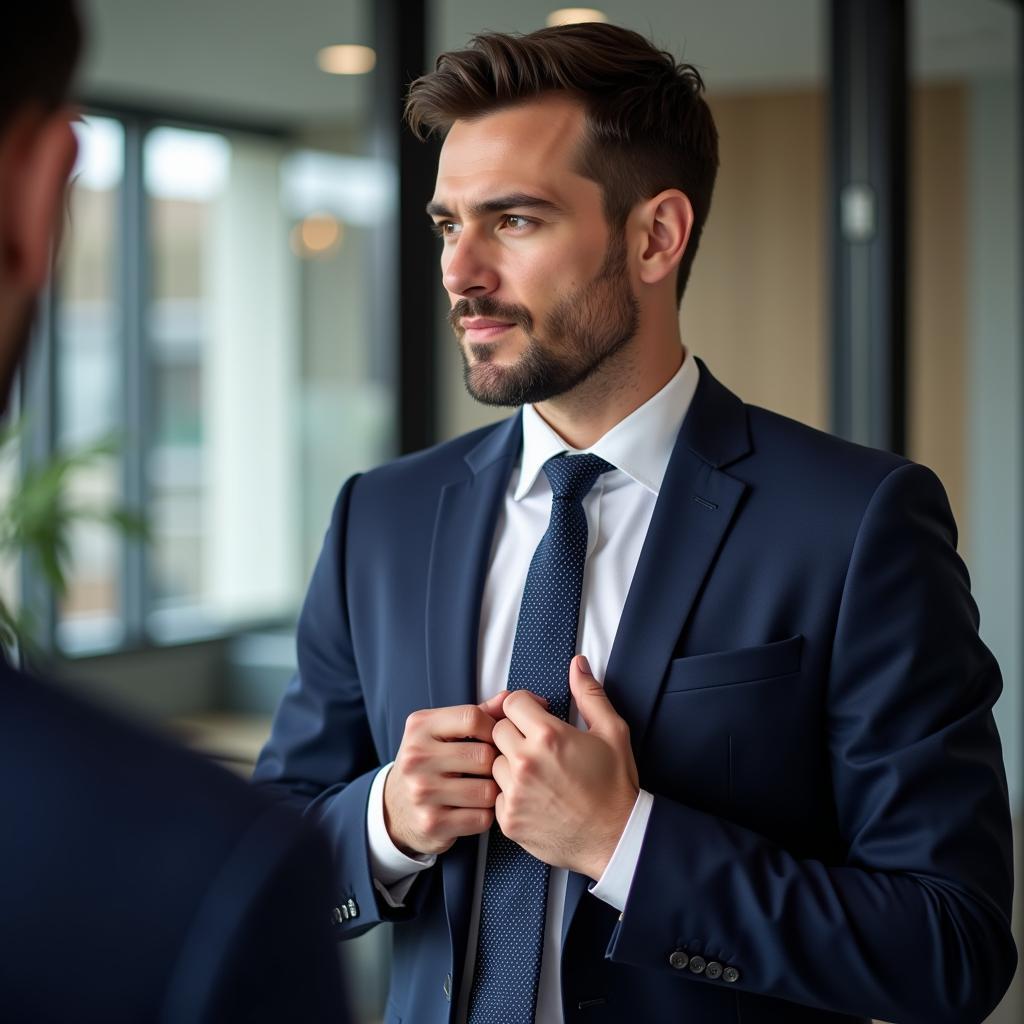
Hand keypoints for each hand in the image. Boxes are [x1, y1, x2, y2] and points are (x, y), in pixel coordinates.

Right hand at [382, 691, 546, 856]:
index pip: (473, 717)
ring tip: (482, 790)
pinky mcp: (432, 822)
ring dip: (492, 792)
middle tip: (489, 770)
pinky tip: (473, 810)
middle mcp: (416, 757)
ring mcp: (422, 792)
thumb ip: (477, 714)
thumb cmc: (429, 763)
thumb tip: (512, 698)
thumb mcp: (442, 732)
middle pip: (484, 755)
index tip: (495, 739)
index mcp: (420, 726)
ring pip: (487, 790)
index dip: (495, 728)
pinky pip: (482, 818)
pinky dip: (485, 816)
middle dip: (495, 764)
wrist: (395, 809)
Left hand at [491, 656, 639, 879]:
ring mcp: (514, 793)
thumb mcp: (612, 732)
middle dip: (515, 732)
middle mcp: (525, 762)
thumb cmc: (615, 786)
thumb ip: (590, 693)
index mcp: (548, 736)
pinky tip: (535, 795)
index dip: (525, 706)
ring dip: (509, 763)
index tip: (537, 716)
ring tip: (537, 772)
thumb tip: (578, 664)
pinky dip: (510, 793)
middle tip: (538, 744)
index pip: (511, 703)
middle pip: (498, 730)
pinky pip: (496, 794)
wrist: (616, 838)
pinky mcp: (509, 819)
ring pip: (494, 762)